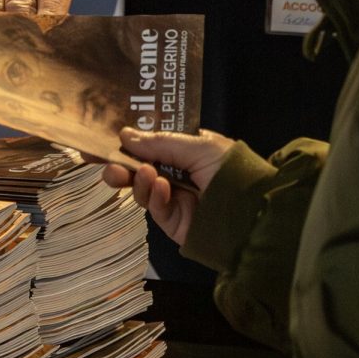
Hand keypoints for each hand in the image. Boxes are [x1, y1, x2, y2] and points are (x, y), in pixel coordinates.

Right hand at [101, 127, 234, 245]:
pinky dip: (155, 197)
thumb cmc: (233, 171)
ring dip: (137, 180)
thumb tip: (125, 135)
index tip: (102, 140)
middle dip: (120, 166)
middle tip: (103, 163)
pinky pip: (155, 208)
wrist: (256, 214)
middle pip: (138, 169)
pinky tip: (162, 188)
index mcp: (187, 151)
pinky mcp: (173, 222)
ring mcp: (174, 199)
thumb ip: (161, 143)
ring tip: (142, 173)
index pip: (151, 145)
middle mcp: (177, 174)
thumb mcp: (200, 147)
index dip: (127, 143)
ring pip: (141, 189)